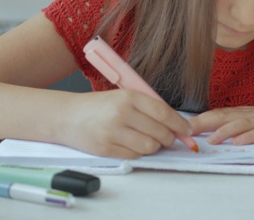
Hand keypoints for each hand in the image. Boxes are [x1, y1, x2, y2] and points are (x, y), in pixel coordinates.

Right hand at [60, 89, 192, 158]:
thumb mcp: (123, 97)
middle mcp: (121, 114)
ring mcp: (113, 133)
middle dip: (169, 137)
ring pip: (149, 146)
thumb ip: (148, 107)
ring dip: (154, 146)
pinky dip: (139, 152)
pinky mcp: (106, 149)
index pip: (163, 112)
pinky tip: (133, 144)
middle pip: (160, 132)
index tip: (187, 130)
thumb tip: (176, 123)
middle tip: (168, 137)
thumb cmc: (98, 106)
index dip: (179, 124)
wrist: (66, 116)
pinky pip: (135, 156)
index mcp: (128, 97)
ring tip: (148, 140)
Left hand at [188, 101, 253, 145]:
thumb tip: (229, 135)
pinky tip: (239, 142)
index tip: (184, 125)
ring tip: (211, 139)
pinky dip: (250, 136)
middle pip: (226, 115)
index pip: (222, 113)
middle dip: (205, 123)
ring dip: (225, 131)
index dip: (202, 119)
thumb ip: (249, 126)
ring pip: (243, 123)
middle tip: (186, 131)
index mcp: (251, 112)